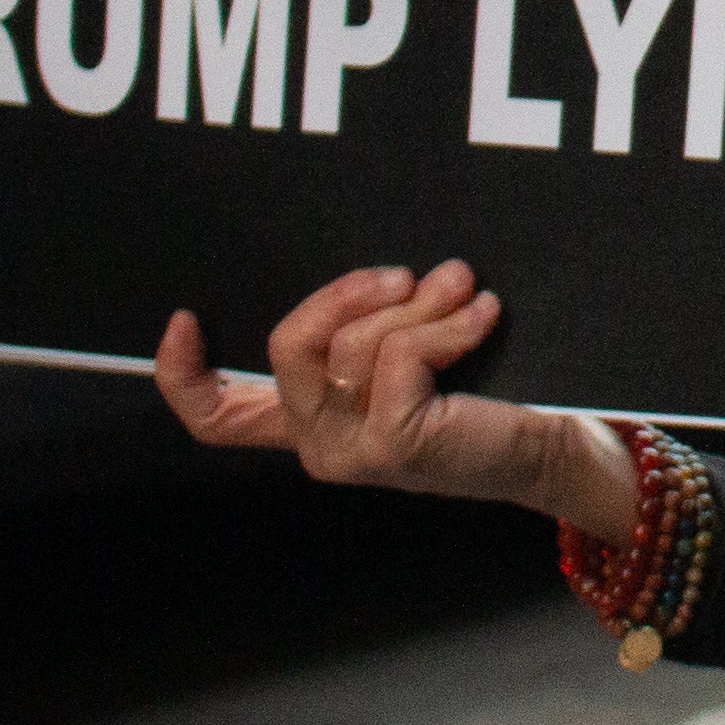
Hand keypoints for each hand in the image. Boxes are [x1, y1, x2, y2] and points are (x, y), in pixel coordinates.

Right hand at [155, 262, 629, 529]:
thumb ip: (363, 329)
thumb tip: (359, 271)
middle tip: (403, 274)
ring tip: (462, 287)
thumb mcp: (406, 357)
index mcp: (306, 423)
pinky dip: (447, 325)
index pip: (214, 419)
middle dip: (345, 294)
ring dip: (416, 304)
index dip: (181, 374)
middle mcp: (317, 447)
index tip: (184, 318)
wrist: (544, 449)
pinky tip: (482, 315)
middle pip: (285, 348)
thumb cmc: (477, 392)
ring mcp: (350, 453)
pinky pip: (399, 356)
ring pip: (351, 346)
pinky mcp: (394, 446)